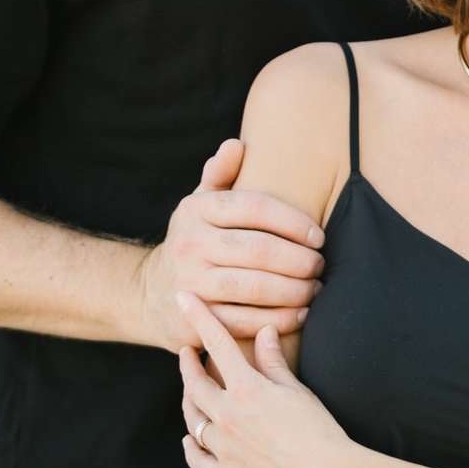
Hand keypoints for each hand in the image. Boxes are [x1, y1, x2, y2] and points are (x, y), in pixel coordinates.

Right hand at [141, 140, 324, 350]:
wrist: (149, 294)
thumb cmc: (193, 242)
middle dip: (299, 260)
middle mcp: (190, 244)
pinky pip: (247, 322)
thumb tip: (236, 145)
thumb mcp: (198, 206)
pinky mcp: (195, 320)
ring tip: (314, 289)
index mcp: (196, 210)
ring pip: (255, 288)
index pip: (254, 207)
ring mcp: (190, 284)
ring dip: (294, 290)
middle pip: (259, 250)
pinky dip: (280, 320)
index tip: (318, 236)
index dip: (293, 221)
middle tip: (320, 266)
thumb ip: (219, 175)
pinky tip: (300, 314)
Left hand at [180, 297, 355, 467]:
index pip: (216, 343)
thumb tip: (264, 331)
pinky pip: (197, 458)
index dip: (199, 317)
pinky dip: (191, 445)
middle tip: (184, 353)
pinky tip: (190, 438)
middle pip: (194, 383)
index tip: (183, 299)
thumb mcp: (297, 390)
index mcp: (247, 389)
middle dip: (186, 364)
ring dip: (188, 401)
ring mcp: (224, 448)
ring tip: (189, 391)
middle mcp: (228, 416)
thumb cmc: (320, 430)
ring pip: (192, 419)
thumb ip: (274, 361)